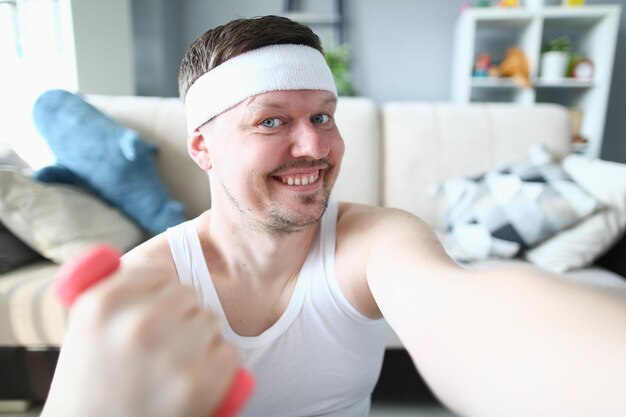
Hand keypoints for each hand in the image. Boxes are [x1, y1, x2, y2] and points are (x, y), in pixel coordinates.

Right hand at [42, 263, 238, 416]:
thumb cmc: (93, 384)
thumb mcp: (86, 328)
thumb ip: (116, 289)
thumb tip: (163, 263)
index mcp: (102, 303)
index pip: (158, 273)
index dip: (157, 295)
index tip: (148, 315)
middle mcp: (138, 324)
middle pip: (187, 294)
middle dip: (179, 317)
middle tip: (157, 350)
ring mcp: (172, 353)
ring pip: (209, 321)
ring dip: (198, 341)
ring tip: (169, 371)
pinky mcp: (202, 380)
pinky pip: (227, 352)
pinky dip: (216, 368)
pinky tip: (189, 386)